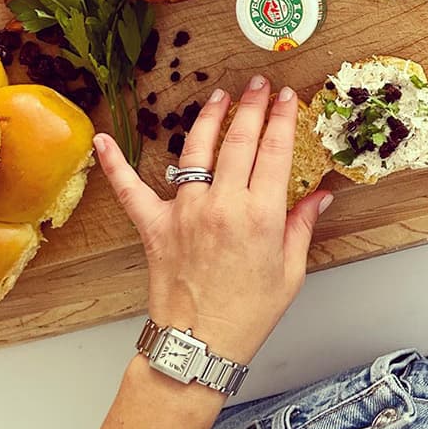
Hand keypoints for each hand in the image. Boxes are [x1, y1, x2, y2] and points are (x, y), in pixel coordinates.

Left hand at [94, 76, 332, 364]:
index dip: (281, 118)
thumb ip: (303, 225)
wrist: (201, 343)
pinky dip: (115, 166)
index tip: (285, 97)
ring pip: (196, 152)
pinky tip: (105, 142)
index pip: (275, 150)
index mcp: (261, 215)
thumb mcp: (291, 269)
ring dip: (208, 119)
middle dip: (251, 106)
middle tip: (257, 85)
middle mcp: (222, 205)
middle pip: (239, 141)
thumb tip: (321, 195)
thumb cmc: (249, 312)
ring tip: (218, 97)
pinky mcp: (155, 227)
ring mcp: (185, 213)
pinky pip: (130, 191)